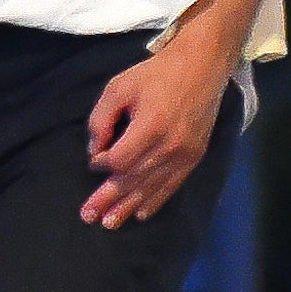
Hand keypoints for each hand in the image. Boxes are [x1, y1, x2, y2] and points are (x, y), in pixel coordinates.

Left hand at [83, 32, 232, 228]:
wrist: (202, 67)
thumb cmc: (156, 74)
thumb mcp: (119, 88)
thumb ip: (101, 120)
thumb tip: (95, 152)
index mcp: (149, 127)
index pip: (118, 161)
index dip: (102, 164)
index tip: (96, 159)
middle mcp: (168, 147)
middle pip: (132, 180)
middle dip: (108, 199)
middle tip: (88, 216)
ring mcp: (184, 154)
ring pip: (151, 187)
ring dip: (128, 206)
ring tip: (110, 223)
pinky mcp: (194, 156)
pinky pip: (172, 185)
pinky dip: (155, 200)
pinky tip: (141, 213)